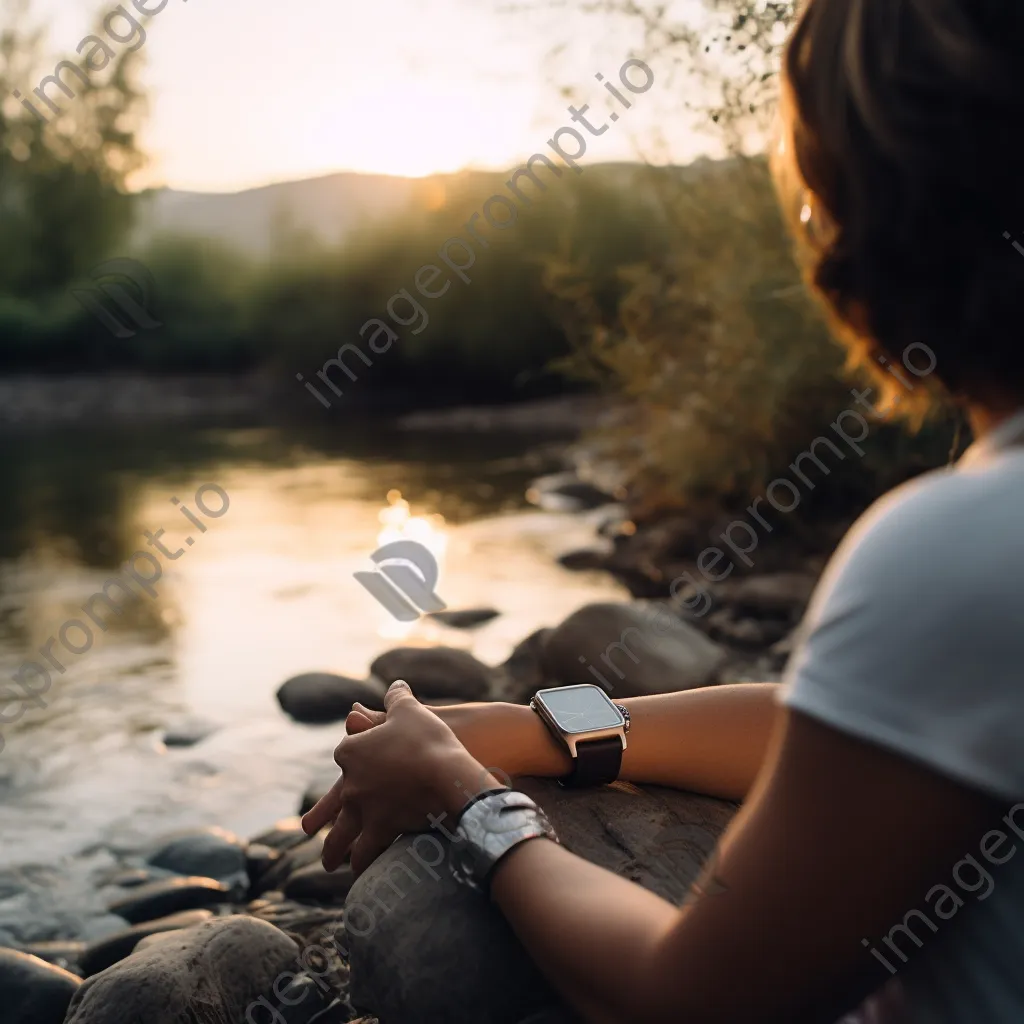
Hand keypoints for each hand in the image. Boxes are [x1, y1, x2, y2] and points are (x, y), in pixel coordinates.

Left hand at [300, 680, 500, 874]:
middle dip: (320, 818)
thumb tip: (396, 684)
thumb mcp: (412, 712)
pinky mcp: (380, 831)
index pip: (344, 753)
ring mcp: (363, 809)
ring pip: (342, 835)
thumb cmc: (429, 738)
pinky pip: (366, 852)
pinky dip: (362, 863)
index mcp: (352, 750)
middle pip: (333, 803)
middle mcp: (350, 782)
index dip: (346, 762)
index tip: (346, 771)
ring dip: (333, 851)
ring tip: (330, 865)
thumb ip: (398, 699)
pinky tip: (359, 872)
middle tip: (309, 831)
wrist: (447, 773)